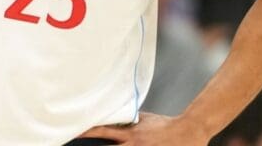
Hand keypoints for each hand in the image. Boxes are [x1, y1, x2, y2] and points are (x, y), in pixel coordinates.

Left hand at [79, 112, 210, 144]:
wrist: (189, 130)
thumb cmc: (166, 125)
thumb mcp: (145, 120)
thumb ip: (129, 121)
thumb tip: (116, 117)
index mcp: (130, 134)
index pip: (103, 131)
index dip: (86, 132)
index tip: (73, 131)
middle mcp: (133, 145)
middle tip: (75, 143)